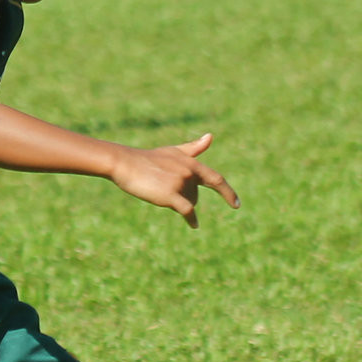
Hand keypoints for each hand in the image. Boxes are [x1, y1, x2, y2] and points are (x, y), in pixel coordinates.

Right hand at [109, 133, 239, 226]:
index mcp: (191, 162)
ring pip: (189, 202)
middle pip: (195, 195)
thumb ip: (193, 148)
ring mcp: (181, 183)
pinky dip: (192, 219)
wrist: (125, 163)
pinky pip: (188, 211)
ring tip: (158, 191)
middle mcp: (189, 172)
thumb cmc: (147, 158)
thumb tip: (211, 136)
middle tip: (163, 189)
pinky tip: (194, 225)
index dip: (228, 192)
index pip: (215, 179)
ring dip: (177, 202)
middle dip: (184, 197)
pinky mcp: (171, 195)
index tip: (236, 204)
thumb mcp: (172, 152)